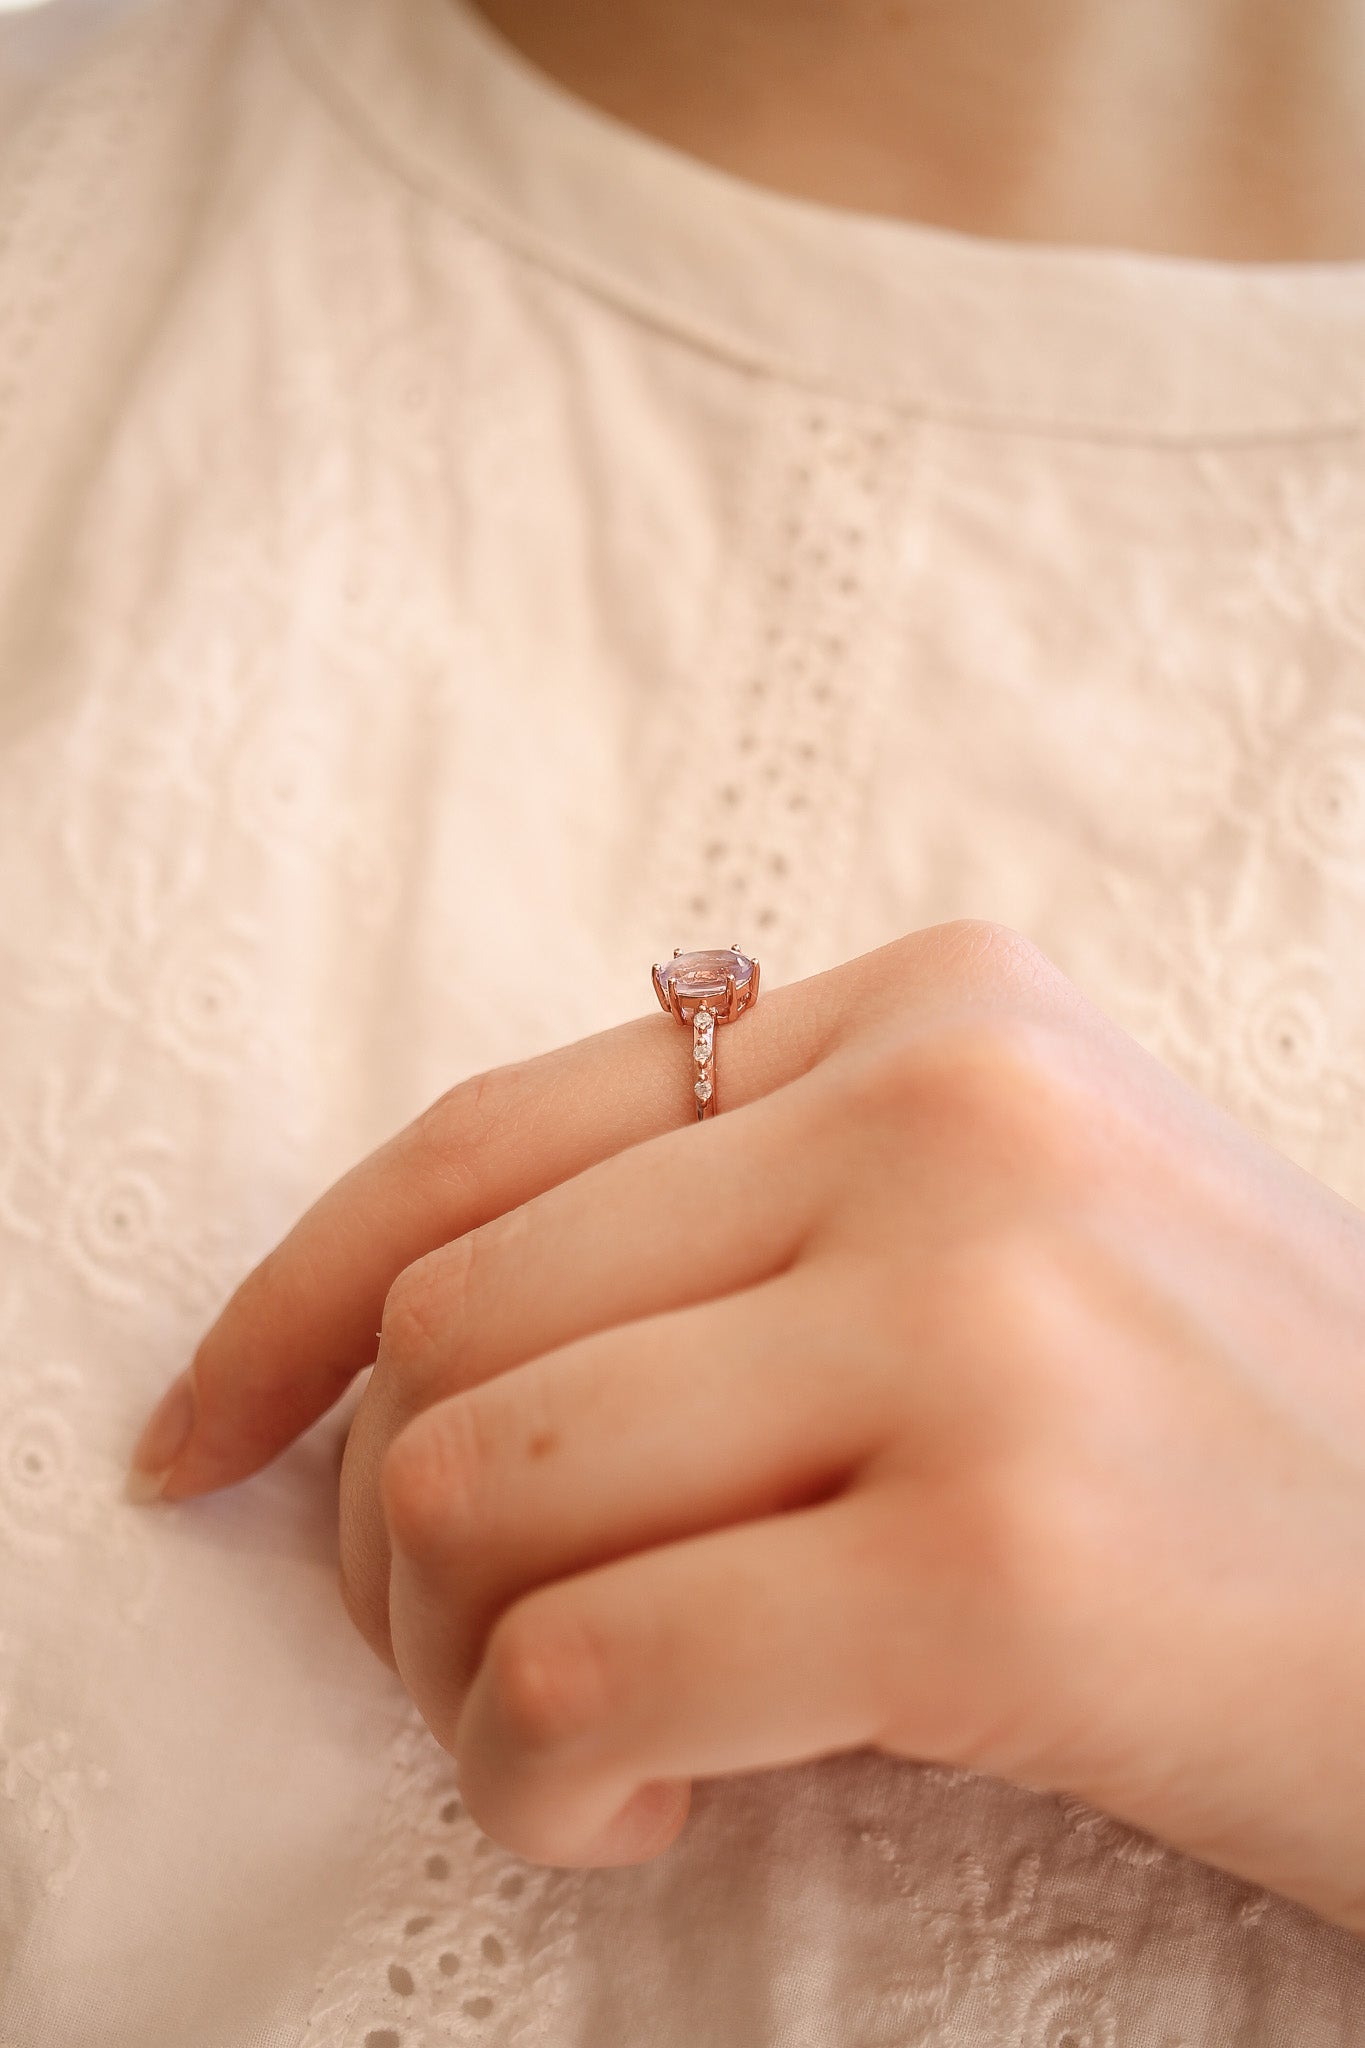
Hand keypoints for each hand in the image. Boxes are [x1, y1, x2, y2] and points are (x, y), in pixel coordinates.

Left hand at [127, 921, 1364, 1930]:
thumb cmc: (1233, 1435)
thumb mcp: (1017, 1217)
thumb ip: (758, 1204)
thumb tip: (422, 1332)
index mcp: (935, 1010)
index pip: (485, 1134)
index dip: (291, 1299)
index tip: (208, 1435)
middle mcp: (946, 1121)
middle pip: (455, 1326)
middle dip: (380, 1534)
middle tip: (456, 1650)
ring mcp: (973, 1326)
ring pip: (476, 1490)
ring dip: (454, 1669)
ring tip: (566, 1736)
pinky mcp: (991, 1565)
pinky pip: (588, 1672)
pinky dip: (537, 1778)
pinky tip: (635, 1809)